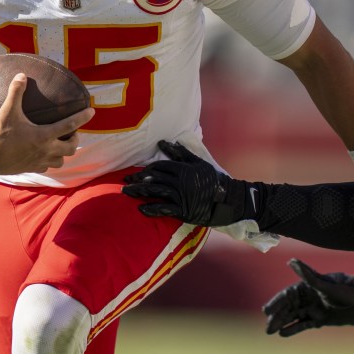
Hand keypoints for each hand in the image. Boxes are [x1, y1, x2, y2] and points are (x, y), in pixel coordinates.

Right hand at [0, 73, 89, 174]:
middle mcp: (46, 150)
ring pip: (61, 160)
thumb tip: (21, 75)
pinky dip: (50, 160)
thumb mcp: (7, 112)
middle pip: (71, 147)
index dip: (82, 118)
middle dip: (75, 139)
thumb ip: (16, 93)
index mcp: (43, 135)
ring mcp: (40, 161)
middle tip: (71, 131)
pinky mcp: (32, 169)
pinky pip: (48, 167)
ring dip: (64, 152)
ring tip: (60, 142)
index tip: (92, 111)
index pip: (69, 125)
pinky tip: (45, 153)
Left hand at [122, 141, 249, 225]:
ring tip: (126, 192)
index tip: (138, 173)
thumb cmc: (213, 180)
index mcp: (184, 168)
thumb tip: (167, 143)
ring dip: (139, 191)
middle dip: (138, 179)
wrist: (228, 200)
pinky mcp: (183, 210)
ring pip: (155, 191)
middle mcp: (181, 181)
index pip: (161, 166)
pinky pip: (164, 208)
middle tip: (126, 181)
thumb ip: (182, 154)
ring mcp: (181, 196)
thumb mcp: (199, 163)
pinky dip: (152, 209)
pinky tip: (141, 209)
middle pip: (154, 178)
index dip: (148, 169)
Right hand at [263, 259, 353, 336]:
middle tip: (267, 327)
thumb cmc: (346, 290)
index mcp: (308, 287)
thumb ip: (308, 275)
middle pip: (288, 308)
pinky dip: (293, 329)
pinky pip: (303, 324)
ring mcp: (314, 309)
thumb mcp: (326, 285)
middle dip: (277, 317)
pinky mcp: (321, 319)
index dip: (276, 303)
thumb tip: (291, 261)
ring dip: (282, 323)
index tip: (266, 311)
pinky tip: (283, 334)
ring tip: (270, 331)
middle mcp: (309, 297)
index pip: (288, 295)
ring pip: (293, 317)